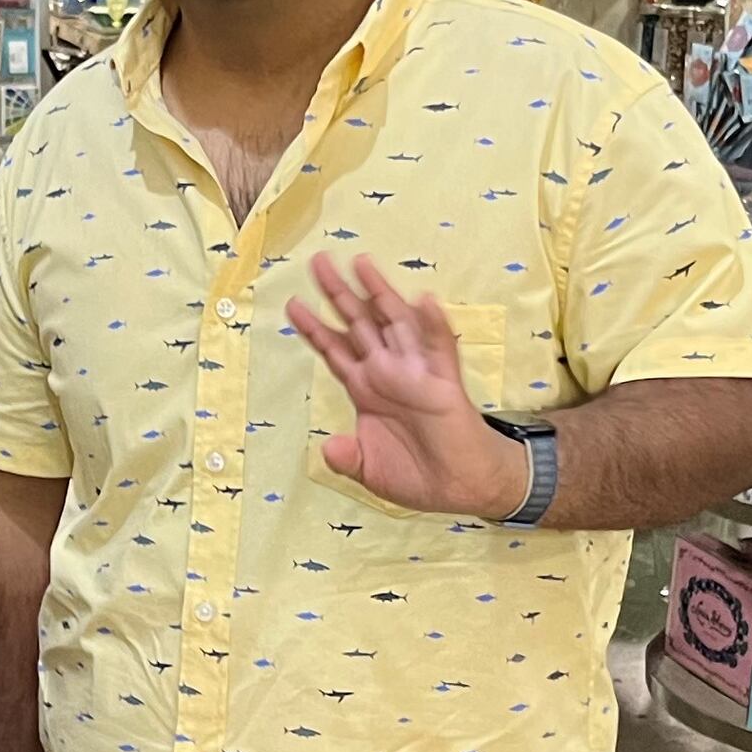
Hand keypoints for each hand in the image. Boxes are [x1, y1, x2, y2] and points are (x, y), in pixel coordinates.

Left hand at [286, 254, 530, 518]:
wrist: (458, 489)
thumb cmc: (415, 474)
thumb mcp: (368, 470)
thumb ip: (346, 459)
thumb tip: (329, 448)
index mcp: (365, 388)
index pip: (335, 350)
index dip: (314, 327)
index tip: (293, 303)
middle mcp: (387, 372)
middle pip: (358, 324)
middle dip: (338, 293)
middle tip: (318, 262)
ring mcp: (415, 372)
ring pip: (395, 323)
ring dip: (380, 293)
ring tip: (362, 263)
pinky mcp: (444, 382)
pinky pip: (438, 348)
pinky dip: (432, 324)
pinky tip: (422, 301)